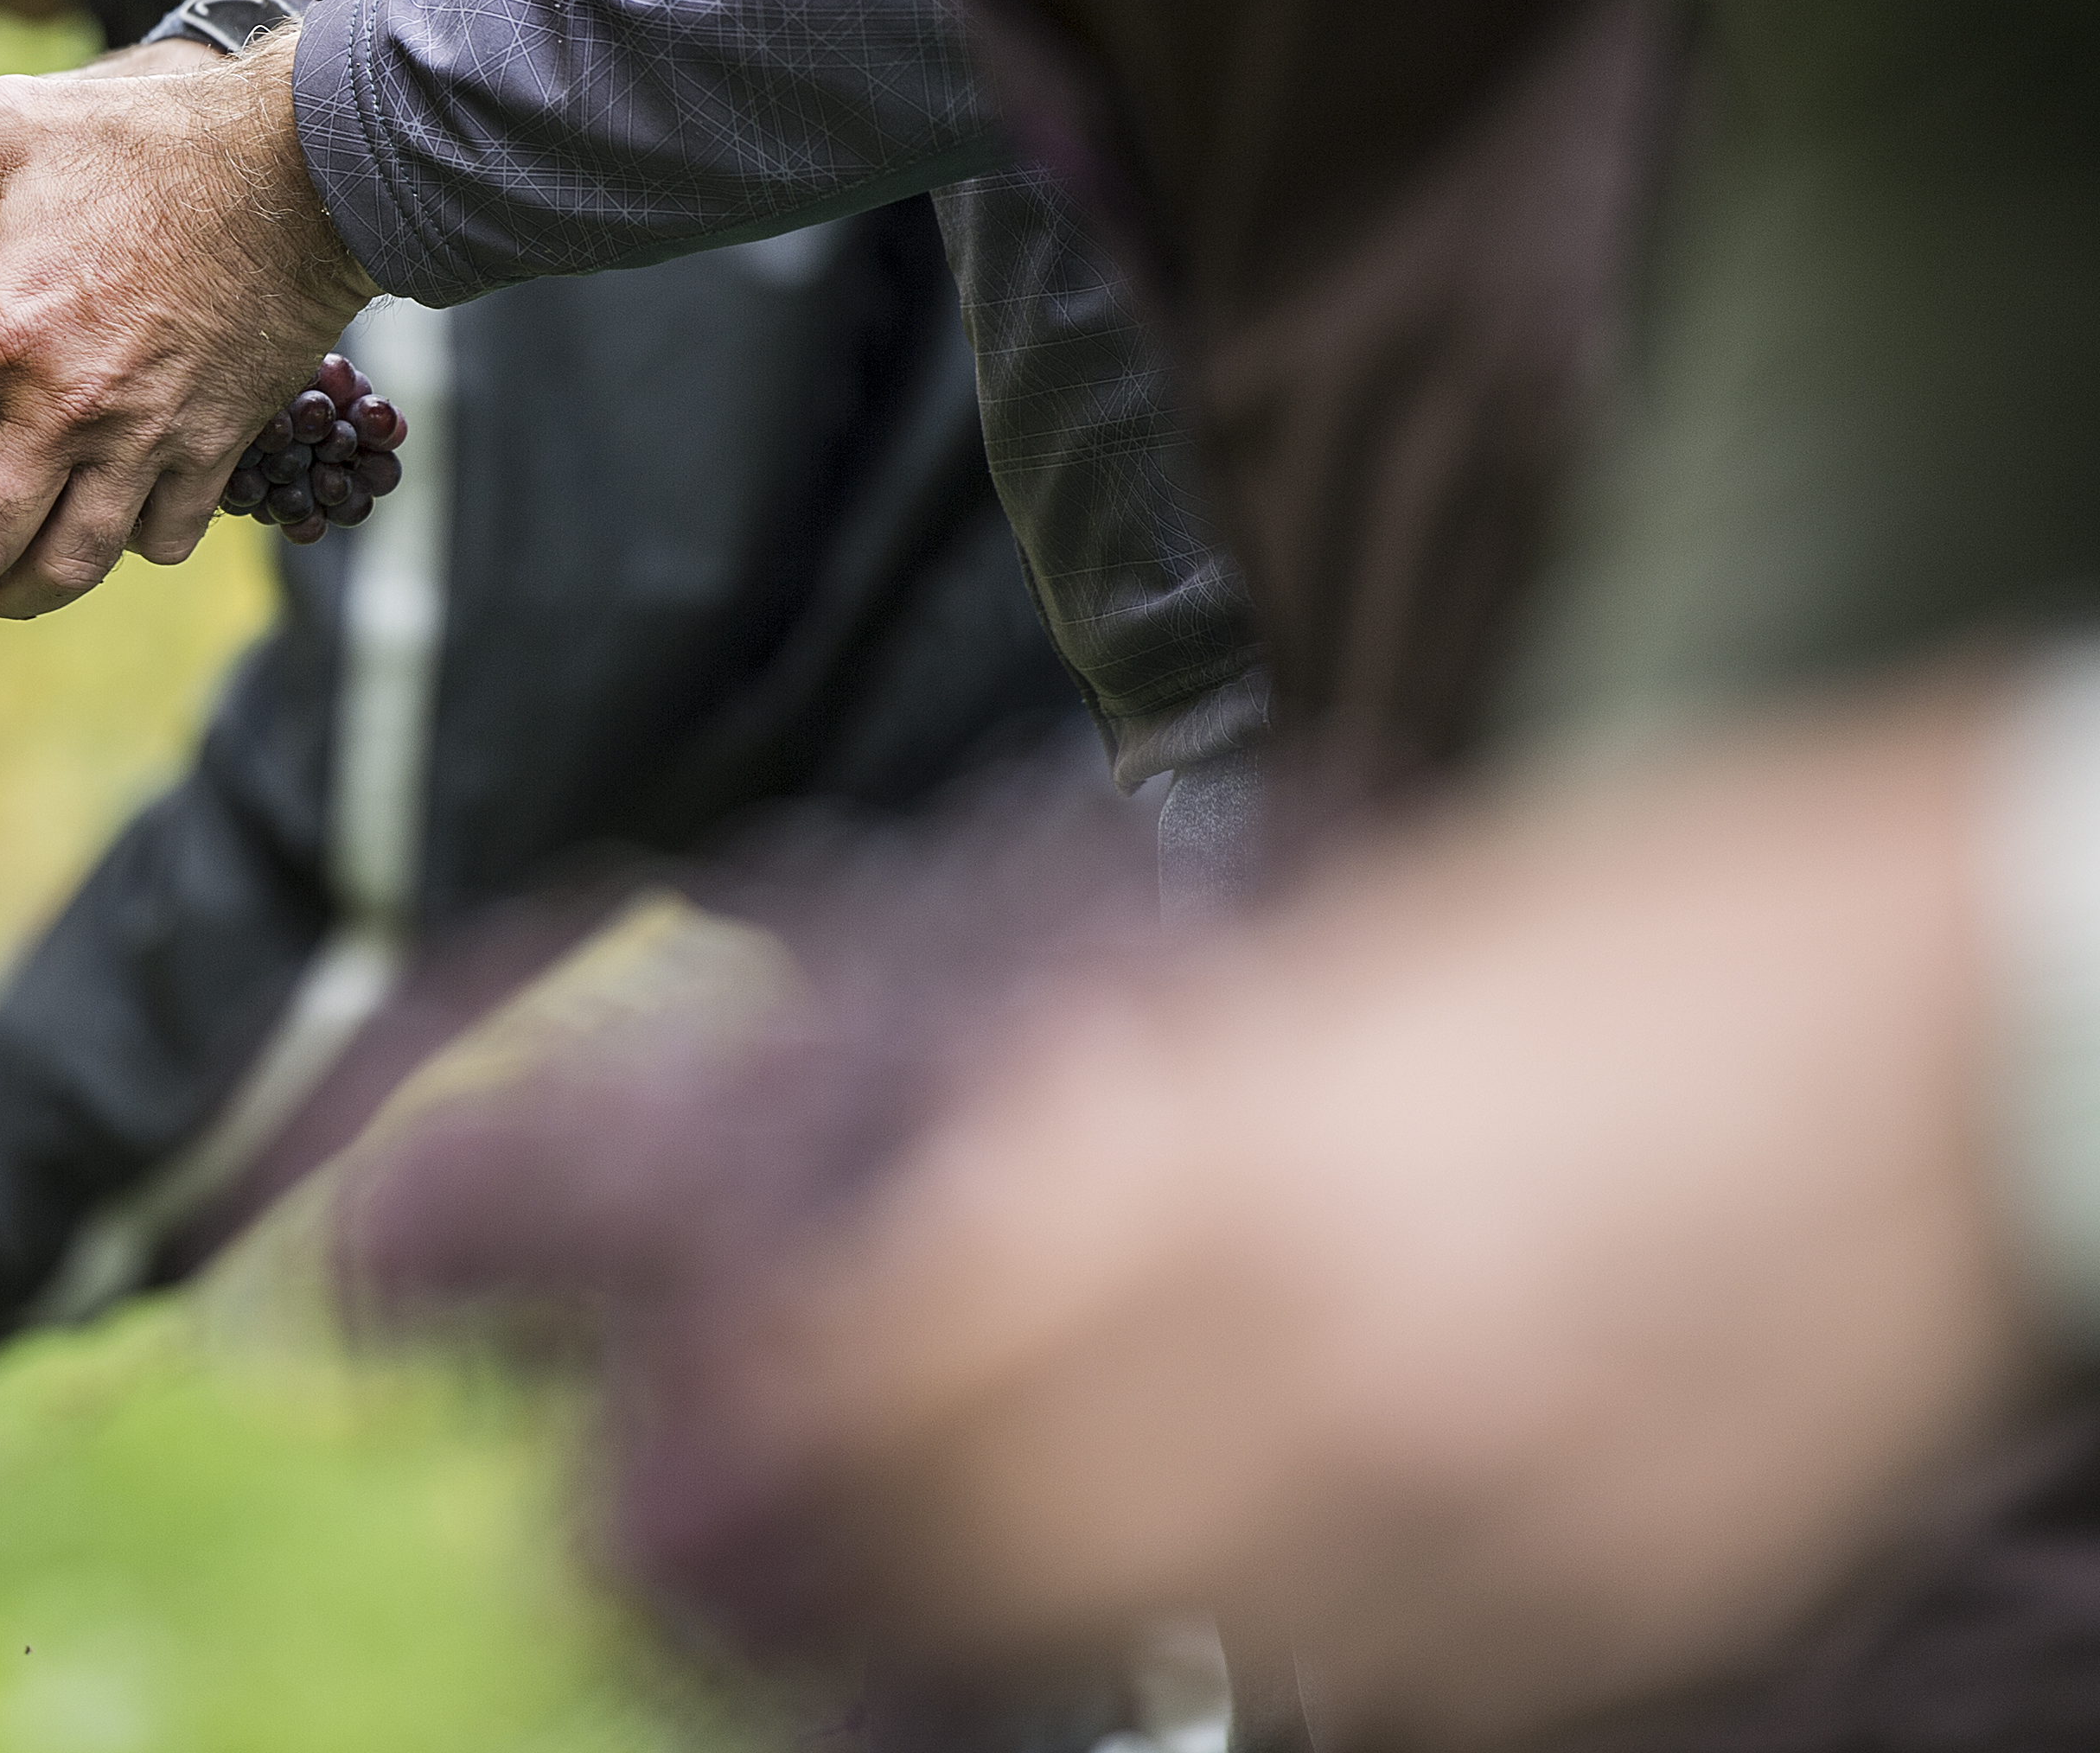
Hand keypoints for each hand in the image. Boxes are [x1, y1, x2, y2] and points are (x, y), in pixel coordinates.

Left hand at [0, 35, 378, 614]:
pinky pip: (158, 538)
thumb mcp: (9, 116)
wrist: (306, 168)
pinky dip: (120, 547)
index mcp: (0, 332)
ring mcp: (146, 440)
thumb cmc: (149, 137)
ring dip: (7, 593)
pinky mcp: (213, 448)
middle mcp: (67, 408)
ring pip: (65, 569)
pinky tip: (91, 522)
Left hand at [778, 678, 2031, 1742]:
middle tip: (682, 1569)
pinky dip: (1224, 1669)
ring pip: (1148, 1669)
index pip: (895, 1375)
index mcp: (1239, 1190)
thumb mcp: (1325, 971)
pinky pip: (1350, 1702)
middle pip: (979, 1560)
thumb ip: (1134, 1103)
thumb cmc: (1645, 935)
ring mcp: (1486, 1546)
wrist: (1985, 1023)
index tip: (645, 1437)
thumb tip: (953, 1196)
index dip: (741, 1424)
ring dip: (976, 1648)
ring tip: (867, 1618)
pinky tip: (1152, 1622)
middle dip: (804, 1574)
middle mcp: (1341, 1399)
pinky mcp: (1612, 1633)